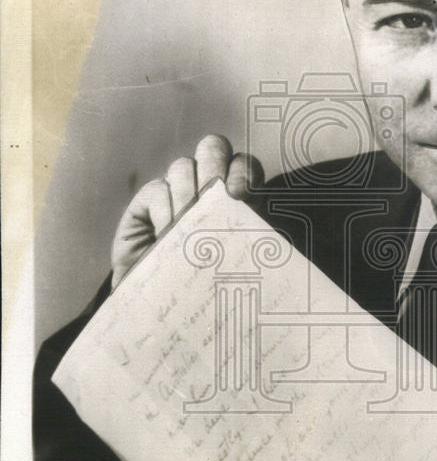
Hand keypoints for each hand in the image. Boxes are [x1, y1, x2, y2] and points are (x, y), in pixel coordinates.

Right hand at [111, 134, 263, 287]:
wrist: (160, 311)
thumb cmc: (203, 288)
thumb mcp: (232, 264)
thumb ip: (246, 241)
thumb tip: (265, 235)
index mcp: (234, 198)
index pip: (243, 165)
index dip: (243, 171)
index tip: (239, 195)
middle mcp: (203, 188)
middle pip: (212, 149)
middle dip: (215, 165)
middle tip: (216, 194)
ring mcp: (174, 192)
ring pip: (182, 167)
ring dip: (188, 193)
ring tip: (188, 224)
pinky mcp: (145, 204)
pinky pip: (157, 190)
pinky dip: (165, 210)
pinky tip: (168, 234)